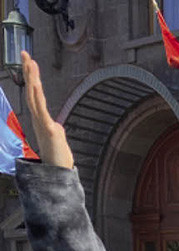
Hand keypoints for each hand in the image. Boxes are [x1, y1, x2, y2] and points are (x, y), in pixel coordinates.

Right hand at [22, 51, 73, 169]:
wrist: (58, 173)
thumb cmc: (58, 158)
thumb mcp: (57, 139)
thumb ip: (55, 129)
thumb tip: (57, 126)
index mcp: (40, 119)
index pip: (35, 94)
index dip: (31, 77)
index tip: (29, 62)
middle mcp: (39, 119)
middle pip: (32, 91)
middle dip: (28, 72)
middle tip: (25, 53)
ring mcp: (42, 123)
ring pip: (35, 97)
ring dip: (32, 79)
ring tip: (30, 63)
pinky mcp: (48, 129)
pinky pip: (41, 110)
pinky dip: (38, 97)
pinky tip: (35, 84)